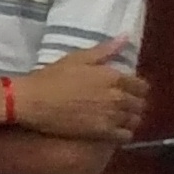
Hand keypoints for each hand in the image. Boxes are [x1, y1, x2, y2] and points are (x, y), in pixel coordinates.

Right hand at [15, 50, 145, 140]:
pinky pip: (126, 136)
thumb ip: (104, 50)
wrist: (32, 102)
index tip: (128, 90)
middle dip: (134, 104)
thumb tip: (126, 37)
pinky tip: (113, 131)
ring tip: (118, 118)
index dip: (136, 89)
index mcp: (114, 77)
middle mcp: (118, 96)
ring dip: (130, 119)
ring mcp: (112, 116)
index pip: (142, 86)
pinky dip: (123, 133)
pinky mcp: (103, 132)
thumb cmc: (52, 77)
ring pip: (135, 120)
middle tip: (122, 105)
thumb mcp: (77, 58)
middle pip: (140, 104)